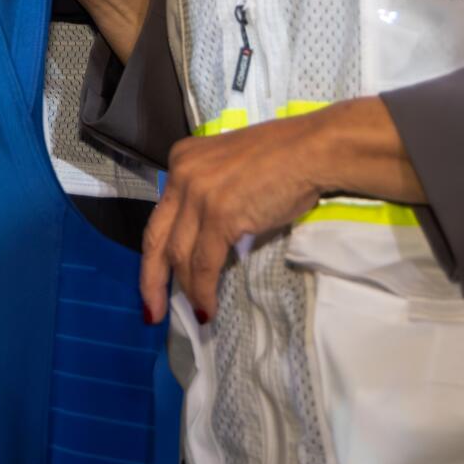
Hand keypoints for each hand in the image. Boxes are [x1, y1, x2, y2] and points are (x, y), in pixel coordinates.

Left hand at [140, 99, 424, 324]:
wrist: (313, 150)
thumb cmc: (283, 160)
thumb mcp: (228, 170)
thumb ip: (208, 194)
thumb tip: (203, 238)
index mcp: (182, 160)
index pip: (161, 214)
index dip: (157, 251)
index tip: (156, 278)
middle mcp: (182, 174)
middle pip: (155, 236)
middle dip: (150, 278)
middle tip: (151, 311)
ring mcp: (198, 194)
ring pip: (179, 254)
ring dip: (185, 290)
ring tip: (195, 313)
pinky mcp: (220, 215)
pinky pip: (204, 263)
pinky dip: (203, 290)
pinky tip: (207, 308)